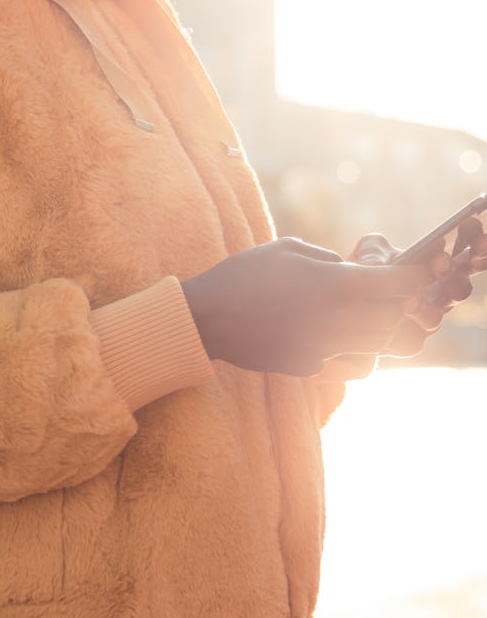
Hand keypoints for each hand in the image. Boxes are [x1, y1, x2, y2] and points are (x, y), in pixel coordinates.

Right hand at [181, 237, 432, 375]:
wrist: (207, 320)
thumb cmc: (243, 275)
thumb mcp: (286, 249)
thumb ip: (327, 258)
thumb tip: (348, 268)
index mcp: (333, 285)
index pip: (396, 285)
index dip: (411, 278)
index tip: (411, 274)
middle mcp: (335, 321)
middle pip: (393, 320)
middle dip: (396, 306)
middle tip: (386, 295)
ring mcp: (323, 349)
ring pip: (376, 347)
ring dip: (377, 331)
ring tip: (361, 317)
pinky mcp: (309, 368)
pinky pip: (346, 362)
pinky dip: (349, 350)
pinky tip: (329, 335)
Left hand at [350, 230, 471, 355]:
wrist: (342, 304)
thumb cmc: (365, 269)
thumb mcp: (369, 250)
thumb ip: (377, 250)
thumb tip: (388, 263)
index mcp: (441, 267)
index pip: (469, 253)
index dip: (474, 241)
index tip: (470, 223)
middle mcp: (440, 295)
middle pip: (460, 288)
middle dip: (453, 276)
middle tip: (440, 262)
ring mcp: (426, 320)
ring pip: (435, 318)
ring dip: (423, 309)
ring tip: (409, 300)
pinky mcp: (408, 342)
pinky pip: (411, 341)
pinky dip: (400, 330)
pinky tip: (391, 320)